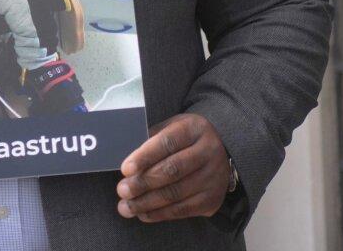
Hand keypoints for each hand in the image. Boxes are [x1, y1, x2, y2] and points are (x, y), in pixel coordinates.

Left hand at [115, 113, 231, 222]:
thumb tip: (127, 164)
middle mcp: (208, 152)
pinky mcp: (212, 198)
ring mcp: (213, 177)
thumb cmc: (185, 139)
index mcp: (194, 129)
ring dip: (147, 203)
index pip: (167, 142)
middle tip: (122, 190)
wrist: (220, 151)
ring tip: (126, 207)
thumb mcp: (171, 128)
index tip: (125, 169)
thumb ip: (150, 141)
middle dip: (143, 183)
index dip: (145, 157)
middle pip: (172, 170)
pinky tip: (143, 213)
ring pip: (176, 193)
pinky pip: (183, 210)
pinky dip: (159, 214)